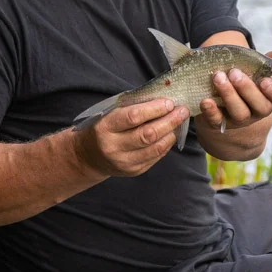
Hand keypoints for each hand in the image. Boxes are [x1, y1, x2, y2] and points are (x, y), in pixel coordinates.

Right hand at [74, 99, 189, 177]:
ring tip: (179, 121)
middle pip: (148, 134)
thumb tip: (162, 99)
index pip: (133, 117)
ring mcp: (124, 162)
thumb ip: (132, 107)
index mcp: (105, 127)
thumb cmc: (104, 127)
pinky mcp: (133, 171)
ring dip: (171, 133)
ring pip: (155, 148)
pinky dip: (166, 145)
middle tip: (182, 111)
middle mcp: (113, 147)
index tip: (169, 102)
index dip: (154, 109)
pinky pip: (155, 157)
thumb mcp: (110, 114)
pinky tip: (171, 135)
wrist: (89, 155)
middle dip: (169, 121)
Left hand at [198, 49, 271, 131]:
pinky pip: (217, 120)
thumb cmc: (245, 82)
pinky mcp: (220, 123)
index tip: (265, 81)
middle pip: (260, 106)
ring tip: (218, 77)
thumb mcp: (258, 71)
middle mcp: (257, 112)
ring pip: (239, 112)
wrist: (223, 105)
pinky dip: (211, 111)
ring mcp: (239, 120)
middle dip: (248, 89)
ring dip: (229, 94)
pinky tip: (206, 100)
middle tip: (235, 72)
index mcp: (271, 99)